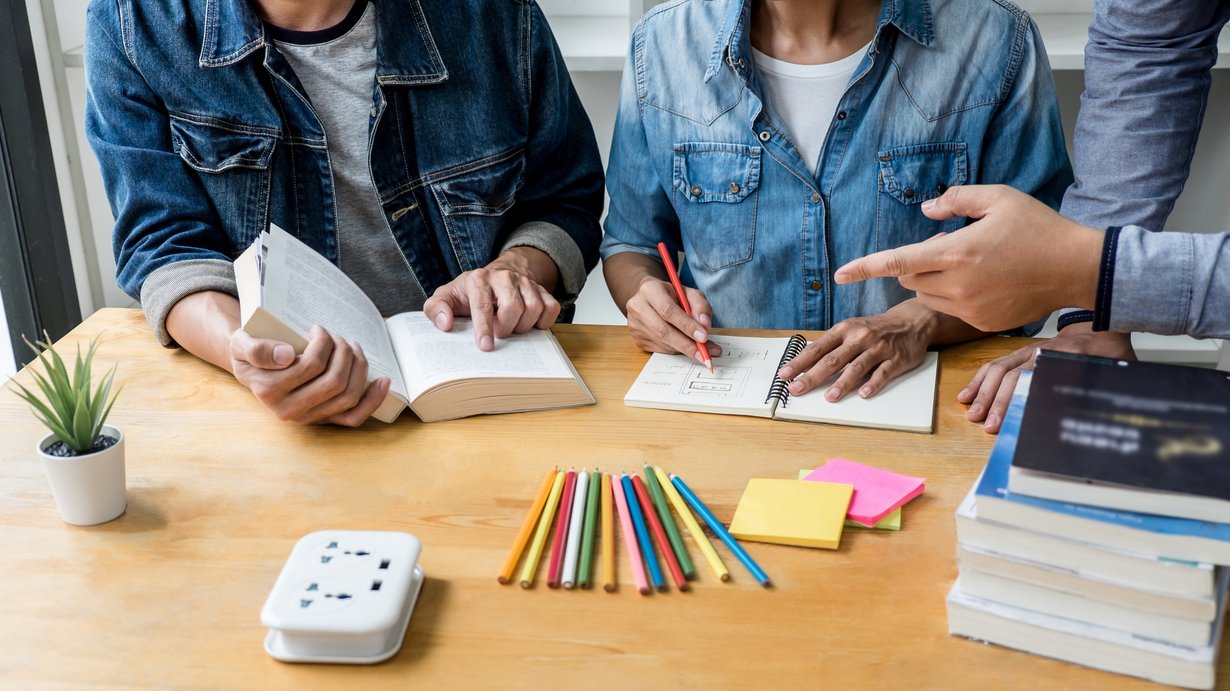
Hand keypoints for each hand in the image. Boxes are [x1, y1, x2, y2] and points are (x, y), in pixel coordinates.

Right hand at [230, 325, 390, 425]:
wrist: (252, 371)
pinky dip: (373, 400)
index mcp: (269, 391)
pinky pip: (354, 417)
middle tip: (337, 336)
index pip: (311, 365)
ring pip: (348, 395)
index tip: (317, 329)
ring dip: (358, 366)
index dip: (323, 342)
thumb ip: (256, 348)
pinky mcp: (324, 420)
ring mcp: (309, 418)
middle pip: (334, 381)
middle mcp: (289, 410)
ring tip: (351, 347)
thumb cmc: (251, 352)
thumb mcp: (241, 343)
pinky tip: (384, 381)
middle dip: (344, 352)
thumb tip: (286, 356)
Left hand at [424, 248, 560, 350]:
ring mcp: (525, 282)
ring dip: (523, 327)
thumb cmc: (468, 293)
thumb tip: (445, 324)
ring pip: (534, 309)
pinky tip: (530, 324)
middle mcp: (504, 277)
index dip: (484, 328)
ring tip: (512, 328)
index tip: (486, 346)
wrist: (494, 277)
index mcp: (478, 279)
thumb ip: (436, 309)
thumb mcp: (445, 297)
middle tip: (499, 333)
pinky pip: (552, 308)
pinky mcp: (541, 290)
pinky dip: (543, 322)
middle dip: (506, 328)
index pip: (483, 304)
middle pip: (513, 307)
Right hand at [625, 277, 721, 362]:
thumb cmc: (672, 295)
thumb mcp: (690, 293)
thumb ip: (700, 306)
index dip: (687, 325)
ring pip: (663, 343)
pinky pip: (660, 349)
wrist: (650, 297)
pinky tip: (685, 346)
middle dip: (686, 344)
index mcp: (650, 290)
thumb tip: (705, 326)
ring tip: (702, 351)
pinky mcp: (638, 338)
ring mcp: (636, 325)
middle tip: (705, 353)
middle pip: (662, 330)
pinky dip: (676, 350)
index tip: (704, 336)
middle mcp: (638, 307)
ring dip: (684, 349)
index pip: (668, 311)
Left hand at [776, 300, 936, 401]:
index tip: (785, 375)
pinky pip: (883, 373)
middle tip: (797, 389)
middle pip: (832, 360)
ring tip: (829, 397)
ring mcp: (878, 348)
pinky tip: (864, 394)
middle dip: (812, 376)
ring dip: (842, 383)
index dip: (799, 362)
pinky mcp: (896, 359)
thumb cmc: (874, 329)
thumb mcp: (850, 330)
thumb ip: (831, 346)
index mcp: (844, 330)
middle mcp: (859, 338)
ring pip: (857, 367)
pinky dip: (873, 383)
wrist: (911, 321)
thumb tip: (806, 365)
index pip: (817, 349)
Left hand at [833, 185, 1104, 330]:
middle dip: (917, 262)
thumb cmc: (1037, 227)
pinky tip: (988, 281)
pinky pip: (950, 308)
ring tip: (972, 263)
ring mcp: (968, 308)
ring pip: (927, 294)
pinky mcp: (980, 323)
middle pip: (909, 277)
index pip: (896, 261)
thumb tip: (925, 211)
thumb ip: (955, 199)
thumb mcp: (998, 197)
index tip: (840, 274)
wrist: (1075, 268)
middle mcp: (957, 285)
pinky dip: (956, 295)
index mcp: (955, 252)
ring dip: (934, 279)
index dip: (864, 267)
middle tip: (953, 246)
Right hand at [960, 324, 1135, 432]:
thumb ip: (1104, 388)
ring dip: (983, 393)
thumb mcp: (1116, 368)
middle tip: (986, 424)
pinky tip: (966, 396)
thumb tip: (1097, 416)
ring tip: (971, 414)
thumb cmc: (1109, 352)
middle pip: (1011, 375)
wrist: (1103, 323)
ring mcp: (1027, 350)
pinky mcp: (1020, 351)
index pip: (1035, 378)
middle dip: (996, 401)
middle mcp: (1041, 351)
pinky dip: (978, 381)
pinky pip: (993, 364)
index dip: (1018, 399)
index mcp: (1065, 355)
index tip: (1007, 421)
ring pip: (997, 369)